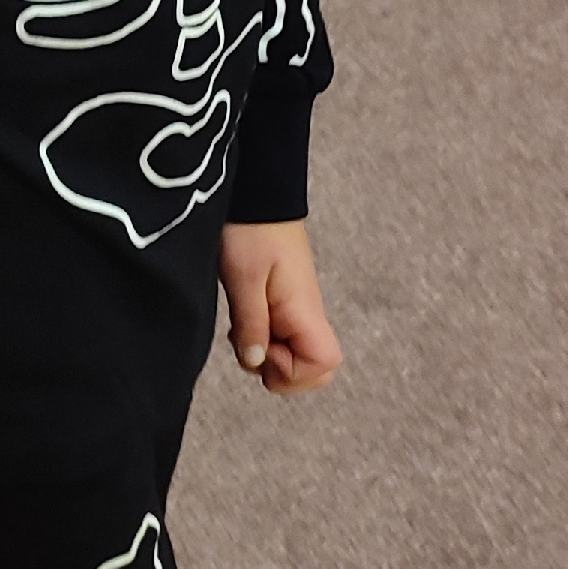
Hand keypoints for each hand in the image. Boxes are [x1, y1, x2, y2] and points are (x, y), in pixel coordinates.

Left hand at [220, 221, 342, 395]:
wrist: (257, 195)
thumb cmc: (251, 230)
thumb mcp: (243, 278)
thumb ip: (252, 324)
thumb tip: (256, 363)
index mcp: (306, 310)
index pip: (324, 365)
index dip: (292, 372)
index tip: (262, 350)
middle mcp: (309, 313)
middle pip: (316, 368)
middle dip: (281, 371)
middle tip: (252, 344)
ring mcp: (299, 309)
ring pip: (296, 354)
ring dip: (266, 353)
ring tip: (243, 325)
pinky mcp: (286, 303)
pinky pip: (283, 336)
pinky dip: (263, 337)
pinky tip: (245, 316)